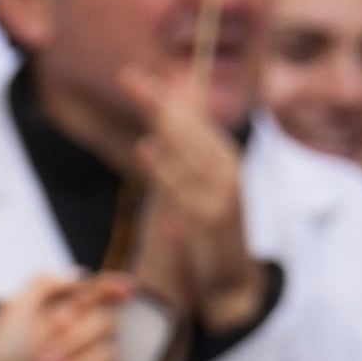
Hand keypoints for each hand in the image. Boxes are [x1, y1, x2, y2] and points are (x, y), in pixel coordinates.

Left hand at [113, 64, 267, 335]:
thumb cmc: (209, 236)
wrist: (232, 283)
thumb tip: (151, 140)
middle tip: (129, 77)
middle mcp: (226, 173)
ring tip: (142, 96)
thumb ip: (176, 167)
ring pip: (188, 151)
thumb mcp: (191, 195)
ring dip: (164, 122)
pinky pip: (181, 188)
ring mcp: (220, 195)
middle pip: (189, 129)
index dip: (166, 99)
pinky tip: (145, 148)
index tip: (137, 78)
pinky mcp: (209, 219)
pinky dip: (164, 168)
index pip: (193, 123)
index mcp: (223, 163)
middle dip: (160, 101)